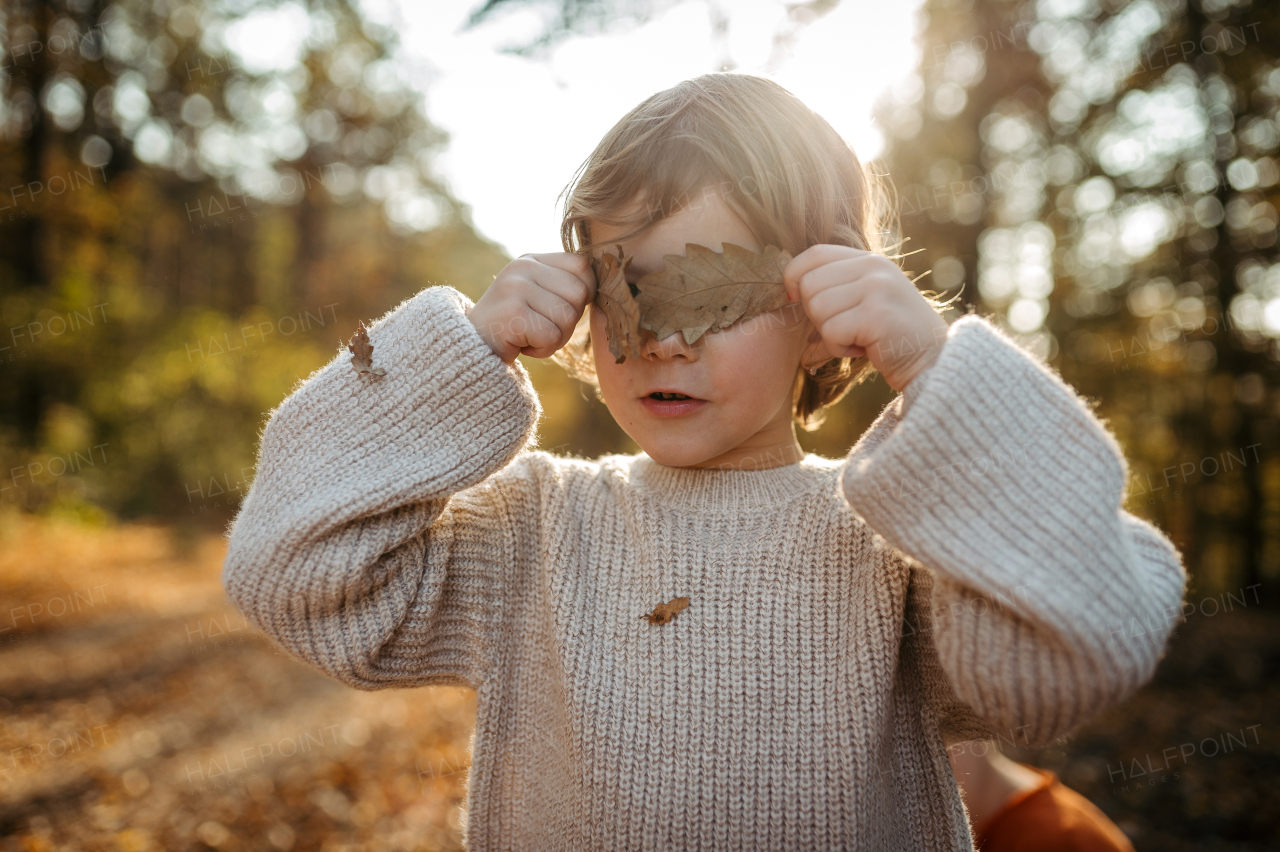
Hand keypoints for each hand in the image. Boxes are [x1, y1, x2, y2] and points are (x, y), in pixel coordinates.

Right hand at [468, 252, 595, 363]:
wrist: (469, 351)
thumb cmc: (514, 328)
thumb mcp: (538, 296)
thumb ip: (564, 285)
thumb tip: (606, 284)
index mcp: (532, 259)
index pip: (583, 268)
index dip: (582, 295)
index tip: (558, 310)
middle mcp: (522, 267)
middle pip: (579, 294)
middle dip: (568, 321)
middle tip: (540, 328)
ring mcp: (514, 288)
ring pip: (568, 318)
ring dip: (555, 338)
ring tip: (529, 335)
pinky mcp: (511, 314)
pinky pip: (552, 337)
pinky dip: (542, 350)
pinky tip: (520, 344)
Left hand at [782, 245, 948, 391]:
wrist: (933, 361)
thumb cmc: (891, 336)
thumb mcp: (865, 301)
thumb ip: (835, 289)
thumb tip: (787, 293)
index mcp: (869, 260)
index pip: (813, 254)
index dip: (794, 276)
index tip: (795, 298)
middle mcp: (873, 268)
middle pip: (809, 285)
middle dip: (817, 315)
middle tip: (844, 328)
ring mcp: (877, 288)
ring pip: (817, 309)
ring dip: (830, 334)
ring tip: (857, 338)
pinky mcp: (877, 315)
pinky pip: (831, 332)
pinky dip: (840, 348)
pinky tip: (864, 349)